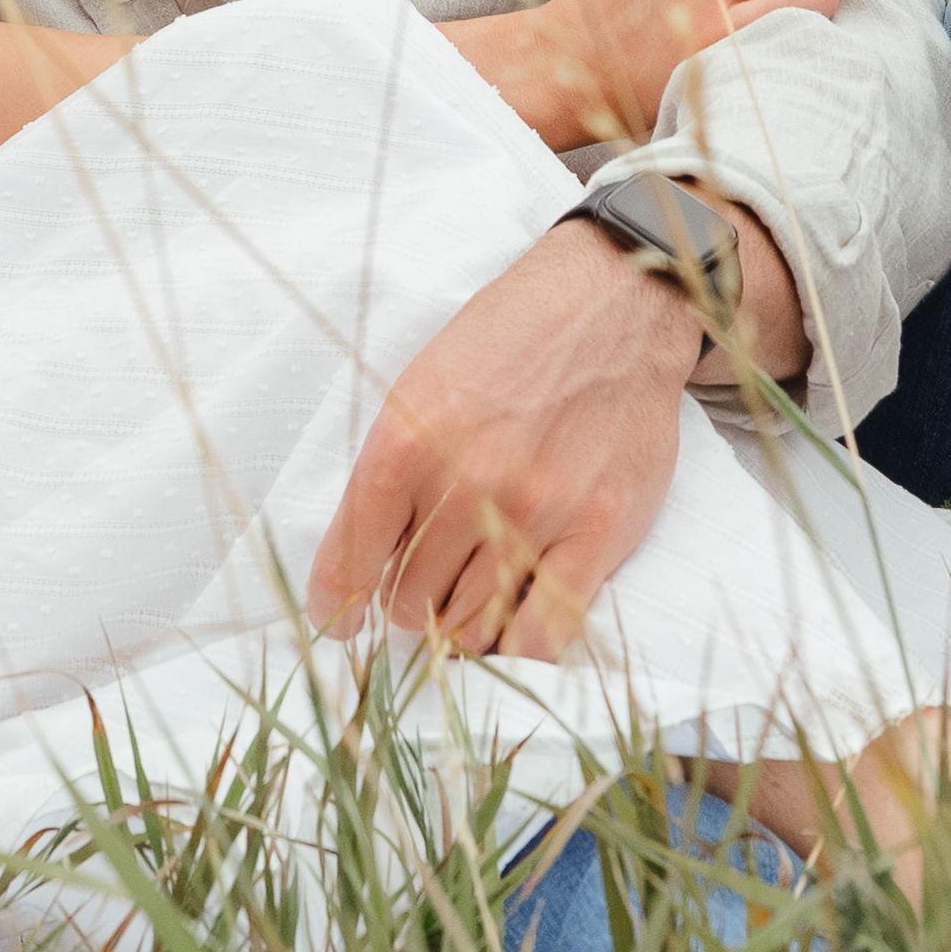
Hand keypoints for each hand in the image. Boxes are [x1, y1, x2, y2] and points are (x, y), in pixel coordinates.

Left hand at [314, 219, 699, 662]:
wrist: (612, 304)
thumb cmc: (510, 340)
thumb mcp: (421, 385)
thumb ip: (388, 472)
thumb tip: (358, 565)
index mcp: (407, 441)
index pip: (351, 556)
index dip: (338, 600)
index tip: (339, 620)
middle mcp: (466, 483)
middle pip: (410, 600)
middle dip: (409, 601)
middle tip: (426, 580)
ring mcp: (535, 513)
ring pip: (469, 625)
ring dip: (459, 623)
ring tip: (468, 593)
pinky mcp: (596, 533)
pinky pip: (542, 634)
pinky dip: (516, 647)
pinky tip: (510, 627)